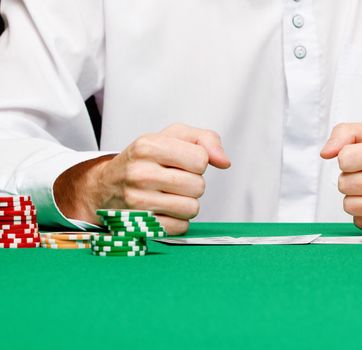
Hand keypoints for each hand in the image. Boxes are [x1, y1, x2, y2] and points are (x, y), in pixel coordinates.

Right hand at [54, 123, 230, 234]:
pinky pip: (181, 227)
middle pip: (199, 186)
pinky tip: (162, 209)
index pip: (200, 159)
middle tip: (173, 179)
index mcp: (148, 145)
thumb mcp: (172, 136)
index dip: (197, 161)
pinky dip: (177, 220)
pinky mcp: (139, 225)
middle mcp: (140, 173)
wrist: (107, 185)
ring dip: (186, 203)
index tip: (181, 161)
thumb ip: (205, 140)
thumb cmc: (146, 159)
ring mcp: (137, 202)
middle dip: (192, 183)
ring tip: (168, 194)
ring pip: (192, 209)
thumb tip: (225, 162)